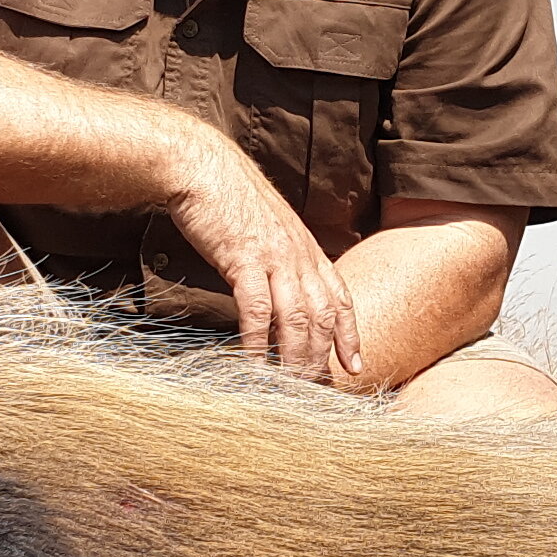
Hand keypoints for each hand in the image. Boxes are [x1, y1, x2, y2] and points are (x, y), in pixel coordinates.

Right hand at [168, 139, 361, 381]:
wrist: (202, 166)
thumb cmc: (229, 198)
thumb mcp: (268, 227)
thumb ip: (281, 258)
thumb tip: (279, 290)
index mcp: (307, 248)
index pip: (341, 297)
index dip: (350, 334)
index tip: (355, 366)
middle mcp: (299, 255)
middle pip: (323, 316)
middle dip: (323, 357)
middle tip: (317, 391)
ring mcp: (274, 257)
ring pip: (296, 318)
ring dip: (296, 358)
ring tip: (293, 388)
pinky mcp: (244, 258)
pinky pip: (256, 310)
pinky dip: (257, 341)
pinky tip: (254, 365)